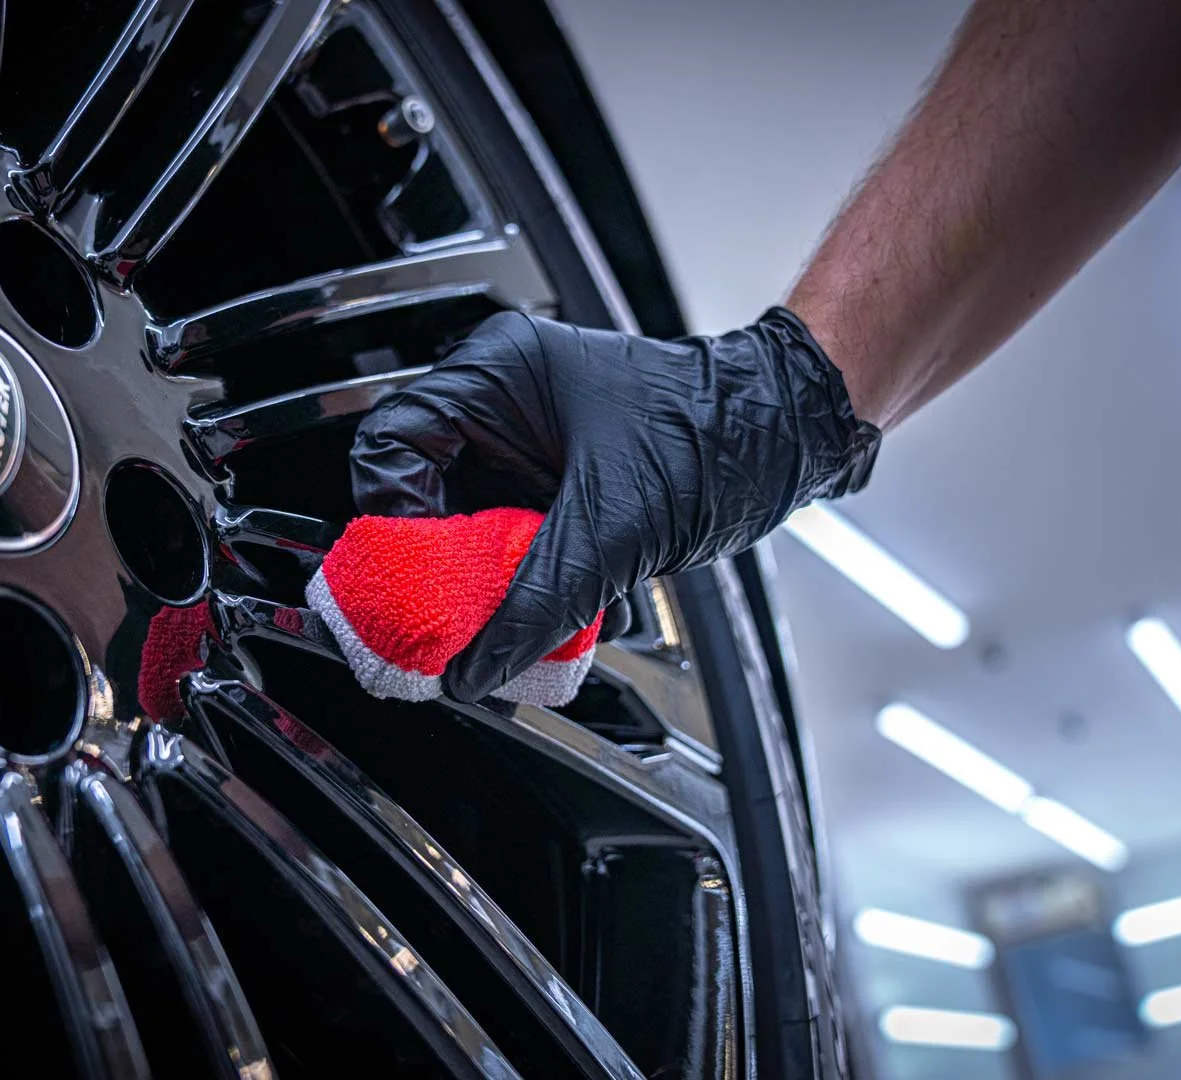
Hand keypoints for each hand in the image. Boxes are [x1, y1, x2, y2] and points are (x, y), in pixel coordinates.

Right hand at [349, 308, 878, 702]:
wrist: (790, 436)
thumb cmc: (719, 433)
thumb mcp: (613, 528)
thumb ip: (535, 603)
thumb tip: (473, 666)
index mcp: (496, 375)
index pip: (389, 448)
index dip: (390, 524)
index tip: (412, 585)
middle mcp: (504, 403)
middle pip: (425, 499)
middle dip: (446, 571)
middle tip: (455, 624)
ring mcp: (533, 443)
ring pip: (473, 531)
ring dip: (497, 587)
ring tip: (520, 628)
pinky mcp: (563, 482)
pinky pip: (520, 543)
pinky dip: (536, 586)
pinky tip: (568, 614)